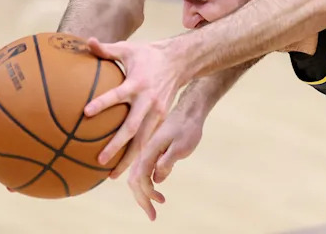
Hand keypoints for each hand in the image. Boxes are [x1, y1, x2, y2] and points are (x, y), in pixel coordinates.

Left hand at [83, 37, 185, 168]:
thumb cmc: (148, 54)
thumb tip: (87, 41)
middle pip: (131, 127)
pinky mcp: (161, 118)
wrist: (180, 61)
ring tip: (112, 176)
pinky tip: (126, 167)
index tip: (86, 112)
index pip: (117, 95)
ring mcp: (157, 111)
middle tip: (100, 159)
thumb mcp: (128, 48)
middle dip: (117, 145)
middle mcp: (147, 100)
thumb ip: (106, 49)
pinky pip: (148, 139)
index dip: (103, 103)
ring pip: (142, 140)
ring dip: (128, 158)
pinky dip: (138, 154)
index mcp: (137, 83)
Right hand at [126, 103, 204, 219]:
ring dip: (144, 193)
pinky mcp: (152, 150)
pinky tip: (155, 189)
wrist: (190, 110)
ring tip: (156, 204)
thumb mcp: (181, 147)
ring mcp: (147, 150)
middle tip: (153, 215)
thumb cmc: (188, 127)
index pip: (142, 178)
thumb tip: (156, 179)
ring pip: (138, 176)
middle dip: (142, 200)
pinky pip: (143, 170)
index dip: (148, 194)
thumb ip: (167, 162)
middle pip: (135, 180)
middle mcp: (144, 150)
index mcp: (149, 150)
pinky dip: (147, 183)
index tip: (160, 203)